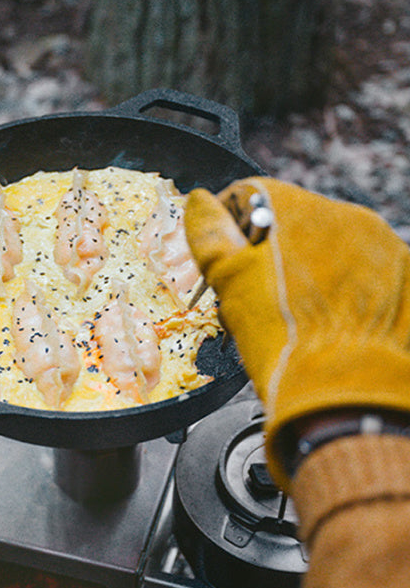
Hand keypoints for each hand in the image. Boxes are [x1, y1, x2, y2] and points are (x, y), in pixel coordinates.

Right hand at [184, 177, 409, 487]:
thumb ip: (211, 235)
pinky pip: (363, 268)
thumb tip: (199, 202)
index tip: (223, 253)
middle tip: (254, 290)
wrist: (343, 393)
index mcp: (300, 212)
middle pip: (293, 219)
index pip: (254, 194)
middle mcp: (349, 219)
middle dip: (269, 248)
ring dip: (305, 265)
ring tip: (291, 309)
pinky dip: (342, 284)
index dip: (230, 223)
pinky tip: (325, 315)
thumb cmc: (283, 341)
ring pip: (329, 243)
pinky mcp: (404, 277)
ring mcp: (383, 247)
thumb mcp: (230, 285)